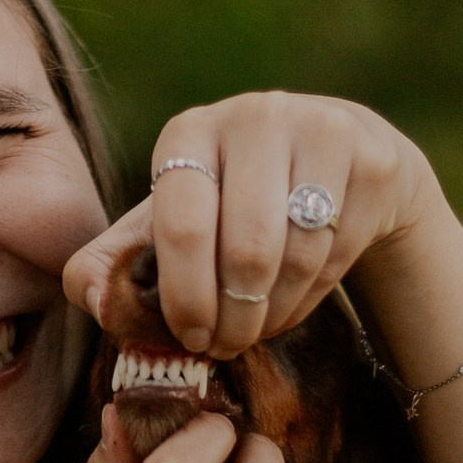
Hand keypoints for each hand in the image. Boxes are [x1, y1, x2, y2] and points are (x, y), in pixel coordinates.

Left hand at [62, 89, 437, 359]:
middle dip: (234, 318)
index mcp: (189, 132)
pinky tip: (292, 298)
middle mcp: (254, 117)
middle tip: (226, 345)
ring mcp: (321, 131)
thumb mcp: (165, 225)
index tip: (190, 336)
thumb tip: (90, 300)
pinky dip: (311, 297)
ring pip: (296, 259)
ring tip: (256, 327)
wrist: (338, 162)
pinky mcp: (372, 161)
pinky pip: (338, 256)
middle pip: (246, 252)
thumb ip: (111, 262)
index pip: (182, 227)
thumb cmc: (230, 203)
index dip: (185, 298)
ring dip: (272, 314)